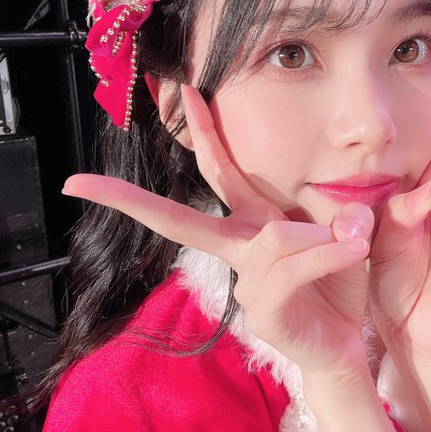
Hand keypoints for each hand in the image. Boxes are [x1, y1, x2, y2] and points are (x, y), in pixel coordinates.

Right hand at [62, 86, 373, 373]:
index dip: (204, 130)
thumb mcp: (346, 235)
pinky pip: (291, 267)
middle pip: (181, 218)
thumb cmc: (340, 282)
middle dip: (130, 200)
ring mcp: (245, 282)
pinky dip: (327, 256)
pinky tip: (352, 253)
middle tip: (78, 183)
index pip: (222, 171)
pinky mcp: (260, 311)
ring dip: (321, 237)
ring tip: (350, 245)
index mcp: (254, 222)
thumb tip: (344, 216)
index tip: (184, 91)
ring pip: (275, 236)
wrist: (345, 339)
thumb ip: (342, 215)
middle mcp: (240, 249)